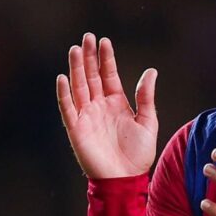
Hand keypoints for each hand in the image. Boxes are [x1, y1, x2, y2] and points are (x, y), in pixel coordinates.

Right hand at [57, 32, 158, 178]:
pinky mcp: (77, 129)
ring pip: (79, 87)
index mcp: (117, 103)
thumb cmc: (138, 154)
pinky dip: (64, 93)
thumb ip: (146, 97)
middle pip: (91, 76)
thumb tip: (151, 71)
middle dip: (88, 57)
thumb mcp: (147, 122)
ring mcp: (87, 116)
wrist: (126, 179)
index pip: (109, 75)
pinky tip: (63, 77)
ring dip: (76, 68)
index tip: (104, 41)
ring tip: (75, 49)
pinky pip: (68, 108)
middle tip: (87, 37)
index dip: (106, 58)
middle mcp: (100, 106)